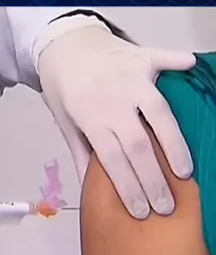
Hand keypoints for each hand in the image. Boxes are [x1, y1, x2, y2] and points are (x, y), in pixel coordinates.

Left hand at [37, 23, 194, 218]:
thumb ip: (82, 154)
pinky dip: (177, 61)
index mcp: (87, 117)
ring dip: (173, 143)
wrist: (62, 44)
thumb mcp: (65, 122)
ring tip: (185, 172)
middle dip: (153, 178)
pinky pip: (163, 58)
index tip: (141, 211)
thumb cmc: (64, 88)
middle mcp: (111, 98)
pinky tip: (192, 66)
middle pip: (137, 144)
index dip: (127, 187)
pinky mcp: (142, 57)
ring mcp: (129, 77)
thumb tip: (91, 191)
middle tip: (166, 205)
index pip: (112, 159)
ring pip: (157, 112)